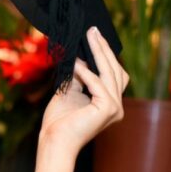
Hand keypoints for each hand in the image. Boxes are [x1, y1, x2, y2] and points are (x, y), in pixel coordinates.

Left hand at [39, 27, 128, 155]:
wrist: (54, 141)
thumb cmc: (59, 121)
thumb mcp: (69, 91)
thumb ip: (78, 76)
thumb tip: (80, 56)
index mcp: (110, 102)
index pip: (113, 74)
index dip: (106, 54)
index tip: (95, 36)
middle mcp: (117, 106)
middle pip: (115, 70)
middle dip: (104, 48)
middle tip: (93, 30)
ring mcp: (115, 108)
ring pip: (109, 73)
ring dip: (98, 53)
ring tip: (88, 37)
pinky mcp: (107, 109)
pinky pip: (98, 84)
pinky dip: (86, 73)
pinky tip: (76, 64)